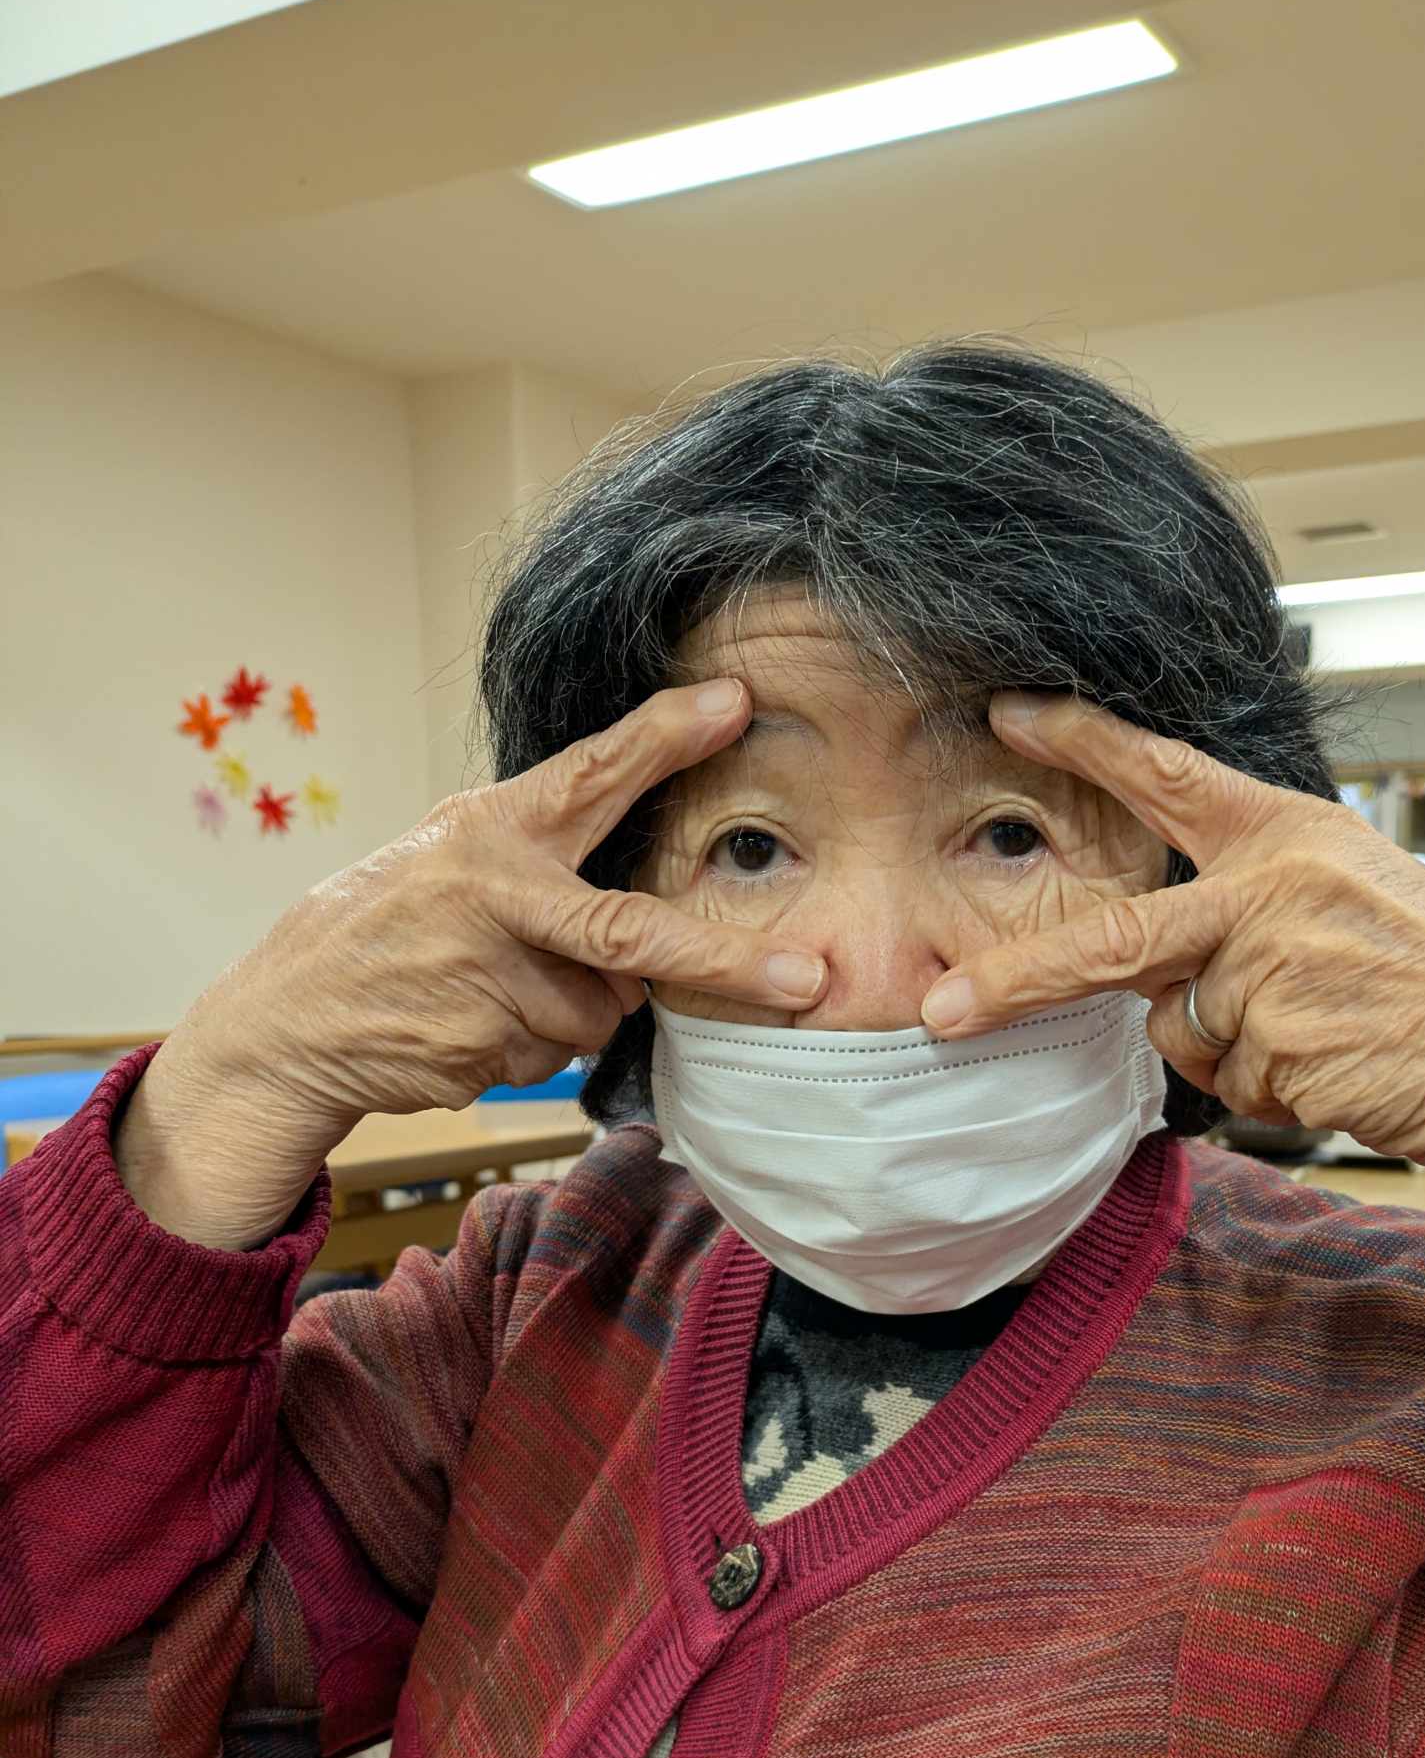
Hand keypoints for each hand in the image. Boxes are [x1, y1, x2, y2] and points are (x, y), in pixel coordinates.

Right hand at [117, 680, 826, 1247]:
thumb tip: (650, 946)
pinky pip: (553, 1055)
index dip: (664, 738)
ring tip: (490, 985)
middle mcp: (491, 895)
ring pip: (598, 1011)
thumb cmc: (393, 926)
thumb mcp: (454, 859)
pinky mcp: (476, 1045)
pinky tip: (466, 1023)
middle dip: (725, 961)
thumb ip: (550, 871)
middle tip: (803, 979)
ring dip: (569, 1010)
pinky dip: (528, 1046)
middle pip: (631, 933)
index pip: (589, 775)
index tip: (733, 702)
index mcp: (490, 830)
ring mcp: (484, 977)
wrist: (289, 1017)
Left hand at [919, 695, 1424, 1184]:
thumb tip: (1172, 975)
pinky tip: (1353, 1073)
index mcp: (1294, 836)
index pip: (1168, 777)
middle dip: (1018, 979)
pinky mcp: (1284, 1051)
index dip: (1082, 742)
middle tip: (944, 1008)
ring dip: (1240, 1055)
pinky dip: (1282, 1097)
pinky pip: (1236, 1089)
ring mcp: (1274, 974)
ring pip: (1185, 1034)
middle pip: (1113, 940)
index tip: (1010, 712)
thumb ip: (1259, 911)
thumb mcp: (1364, 901)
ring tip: (1338, 1037)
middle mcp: (1274, 893)